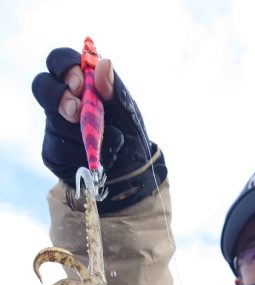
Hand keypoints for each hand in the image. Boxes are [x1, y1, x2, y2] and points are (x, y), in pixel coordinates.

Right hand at [32, 48, 166, 212]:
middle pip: (41, 85)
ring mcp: (55, 126)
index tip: (80, 83)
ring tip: (105, 143)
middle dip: (58, 97)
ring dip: (80, 134)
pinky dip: (80, 154)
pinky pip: (58, 149)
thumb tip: (102, 63)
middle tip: (76, 112)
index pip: (59, 61)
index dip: (64, 67)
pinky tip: (95, 158)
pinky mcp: (53, 151)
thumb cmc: (129, 133)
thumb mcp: (128, 110)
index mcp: (80, 82)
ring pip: (53, 122)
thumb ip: (114, 87)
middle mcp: (62, 100)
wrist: (132, 172)